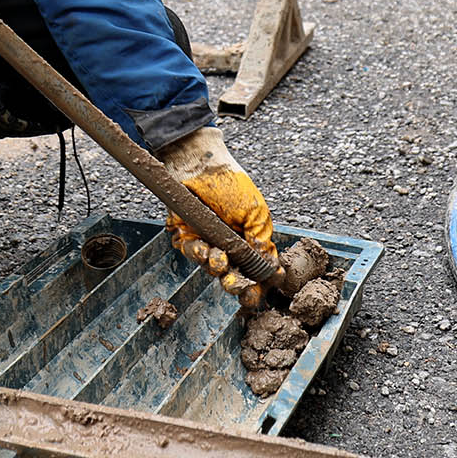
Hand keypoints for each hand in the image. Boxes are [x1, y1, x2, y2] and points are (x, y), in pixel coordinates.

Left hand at [160, 126, 276, 308]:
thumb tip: (271, 267)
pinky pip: (190, 252)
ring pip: (210, 266)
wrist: (200, 163)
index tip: (257, 293)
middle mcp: (227, 244)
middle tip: (234, 285)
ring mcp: (206, 240)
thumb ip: (261, 239)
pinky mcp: (185, 234)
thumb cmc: (230, 183)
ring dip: (215, 267)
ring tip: (218, 259)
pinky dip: (197, 253)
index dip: (256, 284)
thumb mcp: (254, 211)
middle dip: (234, 284)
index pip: (254, 269)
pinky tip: (204, 248)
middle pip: (232, 275)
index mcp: (248, 239)